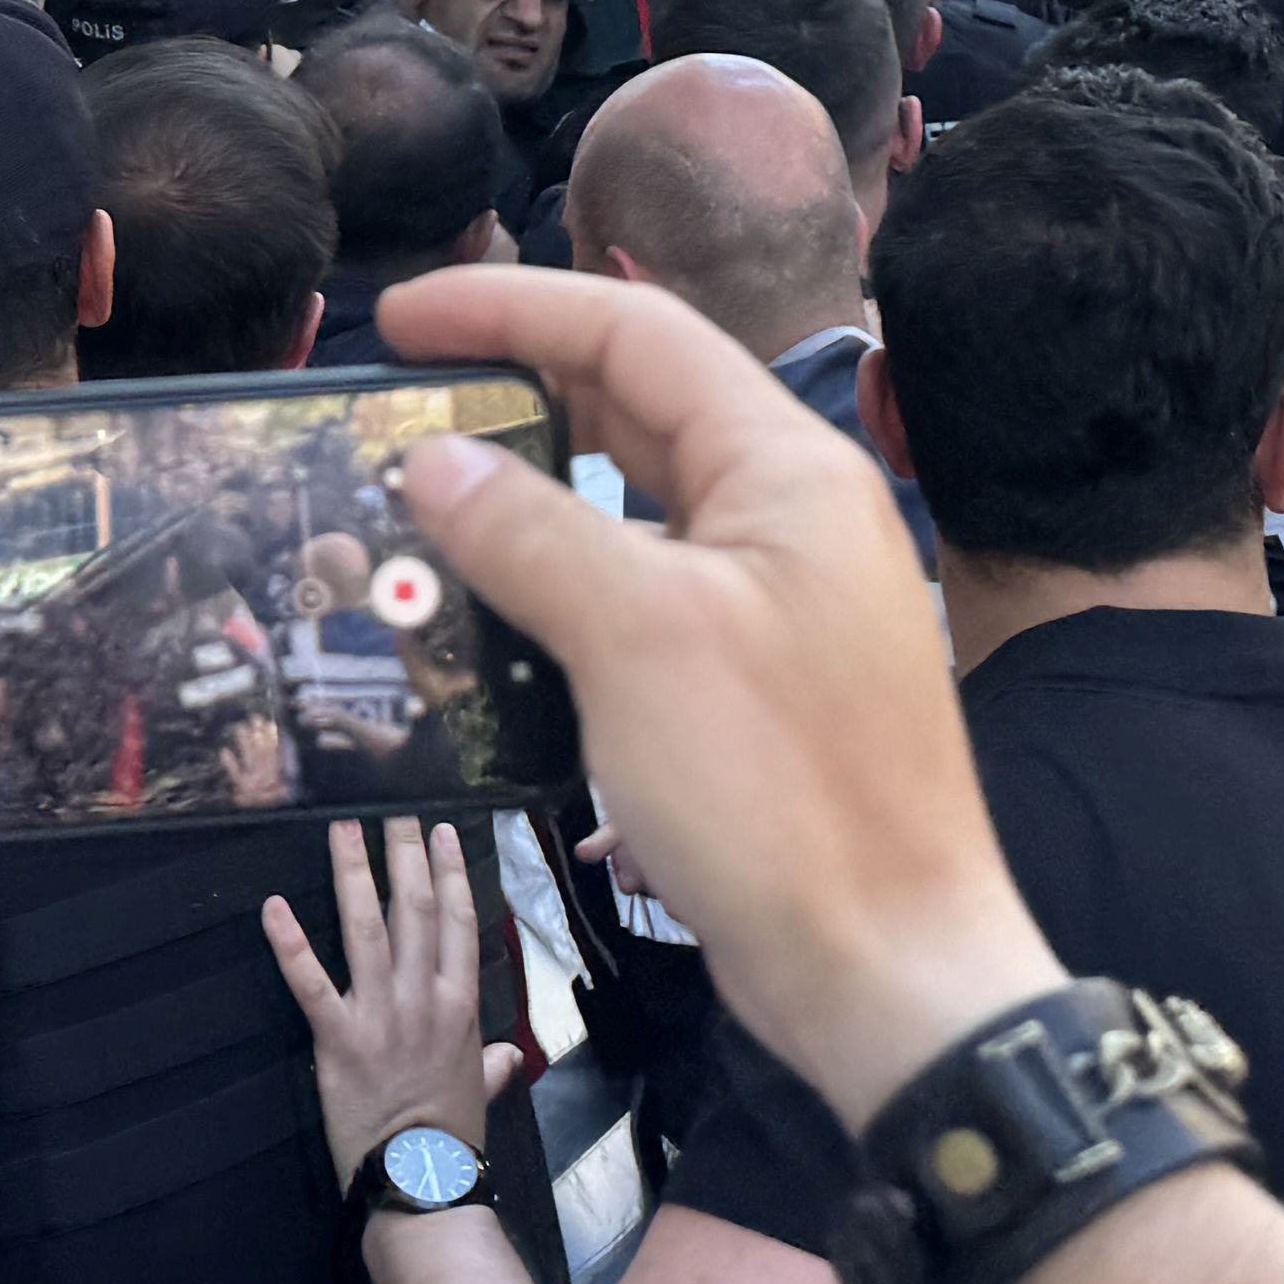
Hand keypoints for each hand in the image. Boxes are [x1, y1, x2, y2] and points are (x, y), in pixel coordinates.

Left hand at [263, 818, 516, 1183]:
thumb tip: (508, 1056)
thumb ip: (494, 1063)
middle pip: (416, 910)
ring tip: (342, 830)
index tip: (442, 832)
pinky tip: (272, 906)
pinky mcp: (339, 1037)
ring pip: (367, 929)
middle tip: (393, 810)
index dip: (450, 872)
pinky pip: (310, 982)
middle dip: (404, 855)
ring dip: (352, 875)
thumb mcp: (482, 1091)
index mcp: (461, 1005)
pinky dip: (289, 943)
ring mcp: (381, 1014)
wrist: (421, 1178)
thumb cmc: (452, 1137)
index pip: (458, 922)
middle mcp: (424, 997)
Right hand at [371, 267, 1062, 1125]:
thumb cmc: (782, 793)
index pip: (637, 334)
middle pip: (638, 410)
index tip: (398, 321)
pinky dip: (564, 584)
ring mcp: (778, 602)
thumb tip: (432, 460)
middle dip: (515, 395)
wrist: (887, 972)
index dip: (510, 310)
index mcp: (787, 470)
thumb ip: (530, 533)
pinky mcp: (756, 682)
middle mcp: (792, 517)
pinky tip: (488, 615)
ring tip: (420, 505)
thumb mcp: (638, 641)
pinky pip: (645, 594)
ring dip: (531, 496)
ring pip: (635, 507)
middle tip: (397, 409)